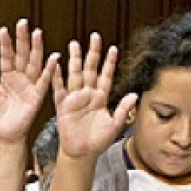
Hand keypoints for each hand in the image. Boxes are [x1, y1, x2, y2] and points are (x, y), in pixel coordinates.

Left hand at [0, 20, 57, 144]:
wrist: (1, 136)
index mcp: (6, 77)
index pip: (6, 56)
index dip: (5, 44)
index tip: (4, 30)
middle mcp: (18, 79)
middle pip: (22, 55)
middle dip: (23, 39)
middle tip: (23, 24)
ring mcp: (28, 86)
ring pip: (33, 63)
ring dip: (36, 49)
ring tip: (37, 34)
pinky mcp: (36, 96)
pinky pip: (44, 81)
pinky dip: (49, 70)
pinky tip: (53, 57)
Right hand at [52, 33, 135, 159]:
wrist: (81, 153)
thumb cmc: (98, 141)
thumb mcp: (115, 125)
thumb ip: (123, 109)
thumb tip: (135, 95)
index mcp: (101, 98)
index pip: (106, 76)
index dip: (109, 63)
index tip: (113, 48)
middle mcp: (88, 95)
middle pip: (90, 69)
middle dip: (93, 53)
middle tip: (94, 37)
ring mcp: (75, 99)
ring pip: (75, 74)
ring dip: (75, 60)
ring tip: (74, 44)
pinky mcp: (63, 106)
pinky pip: (59, 89)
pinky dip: (56, 78)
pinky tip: (55, 65)